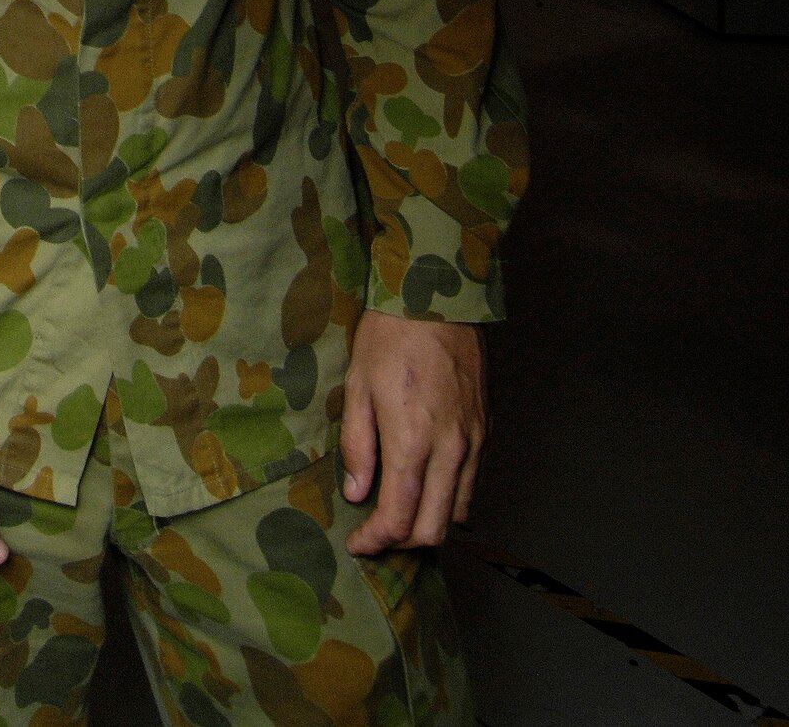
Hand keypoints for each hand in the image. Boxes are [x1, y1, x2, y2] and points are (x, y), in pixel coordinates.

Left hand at [340, 309, 486, 554]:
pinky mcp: (486, 429)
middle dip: (403, 542)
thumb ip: (358, 445)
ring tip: (400, 515)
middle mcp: (451, 450)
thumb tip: (357, 492)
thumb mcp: (357, 386)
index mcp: (413, 442)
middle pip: (434, 528)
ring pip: (458, 510)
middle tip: (377, 536)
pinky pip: (472, 482)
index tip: (359, 543)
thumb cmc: (389, 338)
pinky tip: (426, 486)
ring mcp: (474, 441)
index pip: (400, 517)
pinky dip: (449, 497)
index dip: (377, 540)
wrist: (435, 300)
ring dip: (429, 524)